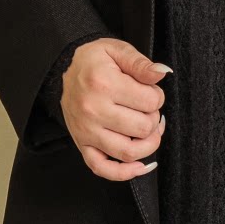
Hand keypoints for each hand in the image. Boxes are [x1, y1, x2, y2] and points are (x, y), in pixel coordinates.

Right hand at [58, 38, 170, 178]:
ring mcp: (86, 131)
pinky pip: (102, 168)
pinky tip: (140, 166)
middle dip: (153, 118)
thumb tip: (162, 73)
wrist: (61, 69)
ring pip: (129, 152)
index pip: (151, 101)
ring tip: (147, 130)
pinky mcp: (82, 144)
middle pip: (143, 128)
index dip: (158, 96)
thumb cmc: (92, 60)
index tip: (150, 91)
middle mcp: (94, 110)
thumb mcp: (116, 50)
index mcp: (104, 84)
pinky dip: (124, 173)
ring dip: (148, 144)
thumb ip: (140, 62)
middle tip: (147, 108)